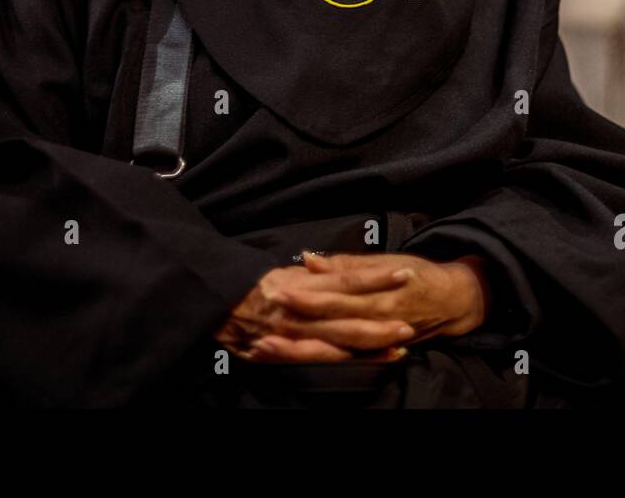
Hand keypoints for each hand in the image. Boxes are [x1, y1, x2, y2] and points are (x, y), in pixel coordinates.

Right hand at [215, 263, 414, 363]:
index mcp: (302, 284)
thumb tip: (327, 264)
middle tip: (410, 322)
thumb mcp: (282, 272)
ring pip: (338, 341)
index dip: (376, 278)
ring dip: (370, 345)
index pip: (346, 279)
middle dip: (381, 321)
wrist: (215, 304)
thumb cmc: (252, 285)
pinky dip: (344, 360)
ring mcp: (293, 333)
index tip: (403, 273)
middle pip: (348, 315)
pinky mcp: (284, 352)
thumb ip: (311, 273)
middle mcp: (300, 309)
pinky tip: (365, 359)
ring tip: (399, 346)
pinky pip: (318, 358)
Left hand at [269, 252, 489, 344]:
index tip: (278, 291)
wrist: (453, 301)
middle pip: (330, 326)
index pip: (337, 296)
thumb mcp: (386, 262)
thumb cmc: (418, 274)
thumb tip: (311, 260)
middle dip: (295, 326)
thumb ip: (347, 265)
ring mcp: (375, 341)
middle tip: (262, 322)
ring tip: (264, 349)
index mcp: (378, 293)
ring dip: (297, 350)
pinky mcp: (374, 353)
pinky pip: (341, 360)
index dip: (308, 295)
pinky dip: (314, 361)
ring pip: (331, 349)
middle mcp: (376, 320)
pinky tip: (287, 361)